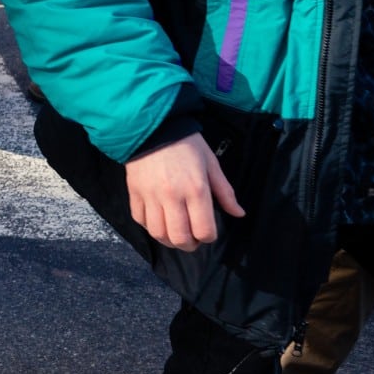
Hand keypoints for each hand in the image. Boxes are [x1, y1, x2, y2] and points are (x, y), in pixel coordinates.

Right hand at [125, 133, 244, 251]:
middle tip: (192, 241)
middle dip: (189, 245)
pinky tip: (158, 222)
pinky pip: (140, 220)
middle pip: (179, 237)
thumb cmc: (187, 144)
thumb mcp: (211, 163)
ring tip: (175, 235)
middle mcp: (172, 196)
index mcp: (196, 189)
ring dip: (168, 240)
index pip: (204, 230)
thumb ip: (225, 192)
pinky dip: (149, 227)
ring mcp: (150, 196)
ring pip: (158, 233)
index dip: (209, 237)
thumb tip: (238, 214)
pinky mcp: (134, 193)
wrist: (153, 127)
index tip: (208, 232)